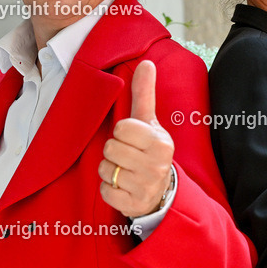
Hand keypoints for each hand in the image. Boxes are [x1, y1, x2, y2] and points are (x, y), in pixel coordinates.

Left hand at [99, 60, 174, 217]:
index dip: (122, 132)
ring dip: (109, 170)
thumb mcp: (149, 123)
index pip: (122, 128)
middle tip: (127, 156)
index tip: (131, 139)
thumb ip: (145, 94)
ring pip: (106, 169)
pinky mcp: (133, 204)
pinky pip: (105, 191)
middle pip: (111, 148)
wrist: (161, 191)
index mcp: (160, 142)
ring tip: (125, 171)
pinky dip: (109, 189)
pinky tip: (122, 187)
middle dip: (114, 151)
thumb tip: (146, 63)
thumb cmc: (150, 151)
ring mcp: (146, 186)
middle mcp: (156, 164)